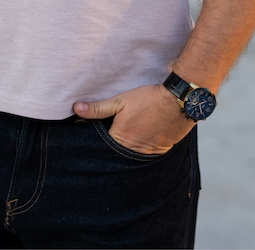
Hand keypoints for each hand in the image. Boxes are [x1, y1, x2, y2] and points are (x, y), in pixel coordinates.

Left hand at [73, 83, 194, 153]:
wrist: (178, 101)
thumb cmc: (148, 99)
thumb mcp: (120, 101)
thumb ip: (98, 108)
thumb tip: (76, 109)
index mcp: (120, 139)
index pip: (103, 145)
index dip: (99, 138)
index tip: (97, 131)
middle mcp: (133, 151)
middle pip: (117, 152)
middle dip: (114, 145)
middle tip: (116, 132)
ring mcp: (148, 153)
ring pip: (132, 154)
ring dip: (129, 147)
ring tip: (130, 134)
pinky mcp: (161, 151)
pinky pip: (147, 154)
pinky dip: (143, 147)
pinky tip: (143, 136)